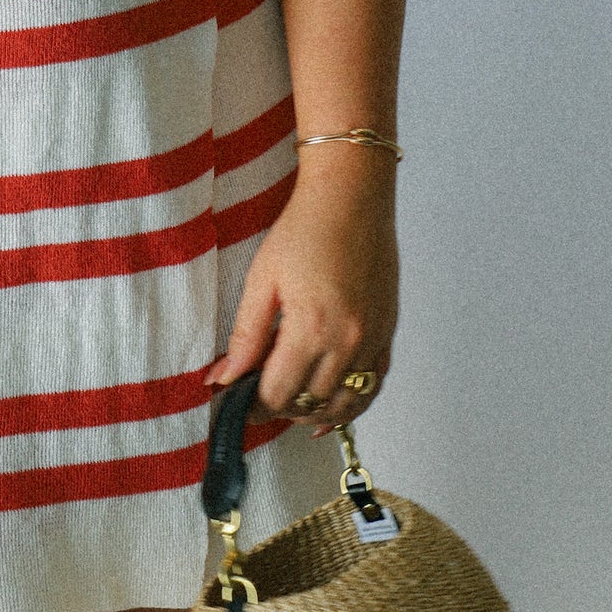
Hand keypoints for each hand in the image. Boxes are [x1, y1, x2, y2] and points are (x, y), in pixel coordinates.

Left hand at [205, 165, 399, 433]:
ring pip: (344, 405)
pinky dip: (350, 405)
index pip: (278, 394)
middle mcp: (348, 343)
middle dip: (278, 408)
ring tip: (288, 405)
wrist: (352, 197)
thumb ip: (245, 336)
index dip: (252, 405)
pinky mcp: (387, 333)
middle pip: (310, 404)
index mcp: (312, 330)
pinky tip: (328, 411)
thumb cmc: (304, 229)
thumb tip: (223, 377)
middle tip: (256, 397)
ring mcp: (373, 341)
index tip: (236, 401)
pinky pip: (373, 387)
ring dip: (314, 414)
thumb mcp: (262, 279)